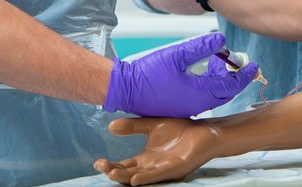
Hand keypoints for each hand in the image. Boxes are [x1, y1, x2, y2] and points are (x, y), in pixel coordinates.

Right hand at [95, 117, 217, 185]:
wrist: (204, 129)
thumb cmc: (180, 129)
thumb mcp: (151, 124)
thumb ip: (133, 126)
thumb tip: (110, 125)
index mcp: (146, 159)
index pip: (124, 166)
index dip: (110, 166)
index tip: (97, 162)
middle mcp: (153, 167)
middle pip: (128, 173)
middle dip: (114, 172)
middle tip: (101, 166)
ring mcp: (164, 169)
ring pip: (141, 177)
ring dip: (126, 177)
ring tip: (112, 174)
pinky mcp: (176, 168)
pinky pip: (159, 175)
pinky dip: (146, 177)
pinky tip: (135, 177)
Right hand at [103, 33, 258, 117]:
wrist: (124, 89)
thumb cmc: (148, 73)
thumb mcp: (177, 54)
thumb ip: (201, 46)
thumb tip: (221, 40)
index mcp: (201, 94)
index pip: (232, 85)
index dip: (245, 74)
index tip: (253, 64)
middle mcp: (197, 105)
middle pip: (224, 91)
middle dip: (232, 76)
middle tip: (234, 60)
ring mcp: (187, 108)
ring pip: (212, 94)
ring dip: (218, 79)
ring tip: (216, 61)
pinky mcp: (177, 107)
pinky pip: (201, 97)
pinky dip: (207, 84)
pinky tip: (200, 71)